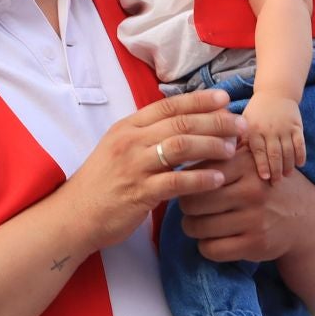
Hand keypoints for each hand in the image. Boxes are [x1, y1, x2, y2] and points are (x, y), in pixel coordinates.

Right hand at [60, 88, 245, 253]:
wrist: (74, 216)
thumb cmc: (101, 184)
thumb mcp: (118, 149)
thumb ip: (145, 135)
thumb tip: (179, 124)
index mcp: (127, 127)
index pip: (168, 105)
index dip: (199, 100)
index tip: (225, 99)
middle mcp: (130, 141)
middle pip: (180, 123)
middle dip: (215, 122)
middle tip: (240, 125)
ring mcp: (134, 166)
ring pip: (181, 146)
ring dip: (211, 146)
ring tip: (233, 150)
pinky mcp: (139, 193)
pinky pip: (176, 182)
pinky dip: (200, 179)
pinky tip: (218, 179)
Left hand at [174, 151, 314, 263]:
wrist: (306, 218)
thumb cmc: (268, 185)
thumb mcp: (251, 160)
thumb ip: (221, 153)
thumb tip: (180, 150)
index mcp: (246, 164)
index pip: (196, 174)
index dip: (188, 182)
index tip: (191, 187)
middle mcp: (251, 191)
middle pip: (191, 203)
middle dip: (186, 208)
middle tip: (192, 209)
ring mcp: (254, 220)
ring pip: (197, 228)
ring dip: (193, 228)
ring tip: (200, 223)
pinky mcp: (256, 245)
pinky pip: (211, 250)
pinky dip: (206, 246)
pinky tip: (212, 239)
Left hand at [241, 92, 304, 182]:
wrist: (275, 92)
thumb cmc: (256, 112)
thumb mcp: (244, 123)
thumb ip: (239, 140)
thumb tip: (228, 159)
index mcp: (254, 129)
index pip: (259, 150)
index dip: (262, 165)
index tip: (265, 178)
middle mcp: (269, 129)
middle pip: (275, 153)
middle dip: (276, 170)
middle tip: (276, 183)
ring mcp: (284, 127)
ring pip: (288, 150)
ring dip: (289, 165)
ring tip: (287, 175)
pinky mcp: (296, 126)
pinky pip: (300, 143)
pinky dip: (301, 155)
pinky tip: (300, 164)